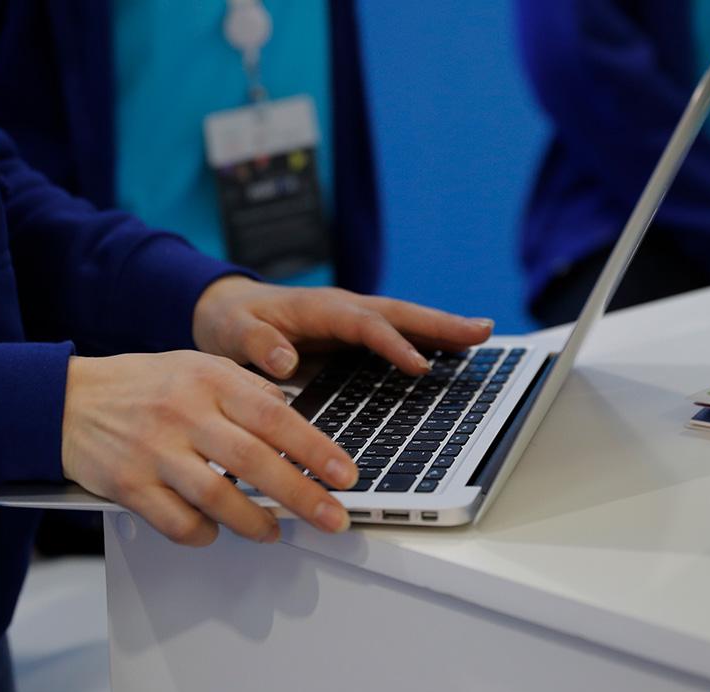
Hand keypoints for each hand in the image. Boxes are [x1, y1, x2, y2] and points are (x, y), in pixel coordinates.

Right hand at [61, 351, 358, 546]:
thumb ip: (242, 386)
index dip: (315, 448)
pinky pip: (176, 522)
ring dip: (254, 523)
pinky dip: (202, 534)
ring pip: (218, 497)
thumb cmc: (138, 386)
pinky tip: (213, 532)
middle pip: (254, 460)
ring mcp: (154, 451)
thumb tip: (291, 412)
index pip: (274, 416)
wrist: (65, 401)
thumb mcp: (193, 365)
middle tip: (333, 518)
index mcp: (206, 380)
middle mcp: (183, 414)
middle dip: (302, 495)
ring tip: (273, 532)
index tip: (345, 474)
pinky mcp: (128, 484)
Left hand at [192, 277, 494, 378]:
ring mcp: (350, 321)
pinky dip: (425, 341)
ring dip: (442, 330)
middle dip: (440, 323)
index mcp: (318, 308)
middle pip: (398, 313)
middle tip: (484, 332)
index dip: (392, 344)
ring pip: (403, 321)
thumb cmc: (230, 322)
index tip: (419, 366)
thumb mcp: (233, 333)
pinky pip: (394, 336)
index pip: (363, 324)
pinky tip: (451, 355)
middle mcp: (342, 309)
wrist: (225, 310)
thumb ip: (256, 344)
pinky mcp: (351, 336)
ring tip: (484, 338)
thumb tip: (284, 360)